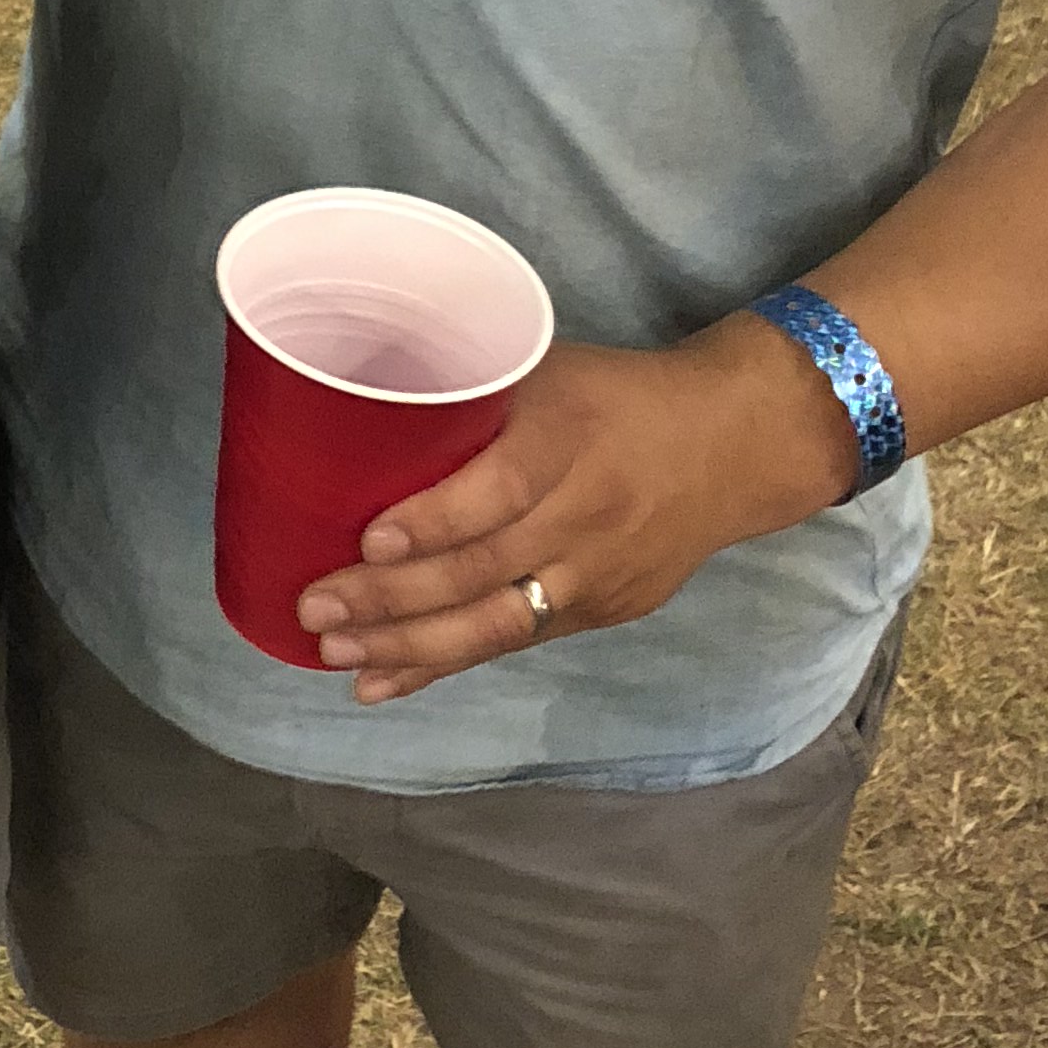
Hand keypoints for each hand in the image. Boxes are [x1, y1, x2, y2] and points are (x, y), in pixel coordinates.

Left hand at [294, 318, 852, 701]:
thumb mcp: (547, 367)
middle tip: (313, 608)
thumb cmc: (614, 394)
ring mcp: (601, 573)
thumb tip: (349, 416)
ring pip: (498, 623)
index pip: (499, 489)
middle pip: (486, 569)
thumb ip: (469, 396)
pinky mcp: (606, 611)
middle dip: (393, 598)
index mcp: (572, 435)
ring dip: (409, 647)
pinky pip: (517, 644)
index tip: (366, 540)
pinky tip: (386, 680)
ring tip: (335, 656)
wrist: (734, 444)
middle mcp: (589, 512)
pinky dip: (446, 666)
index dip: (433, 521)